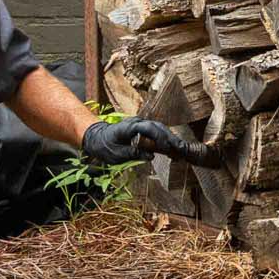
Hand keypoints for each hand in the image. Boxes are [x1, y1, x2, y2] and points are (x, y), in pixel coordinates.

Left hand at [79, 117, 215, 168]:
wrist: (96, 138)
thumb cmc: (104, 147)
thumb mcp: (116, 155)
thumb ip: (134, 153)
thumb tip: (151, 156)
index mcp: (129, 127)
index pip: (149, 128)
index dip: (160, 137)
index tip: (168, 148)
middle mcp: (137, 122)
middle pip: (157, 127)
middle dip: (170, 137)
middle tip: (181, 149)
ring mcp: (140, 124)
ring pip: (159, 128)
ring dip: (170, 138)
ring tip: (180, 150)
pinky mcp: (142, 129)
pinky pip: (156, 132)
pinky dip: (165, 139)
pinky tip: (172, 148)